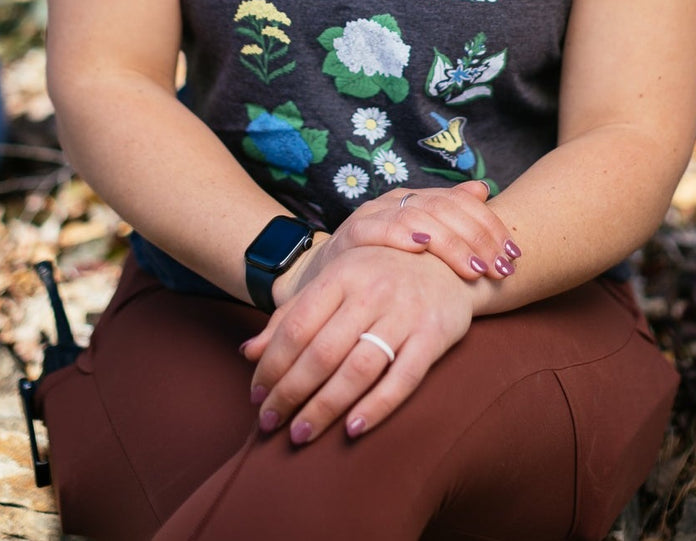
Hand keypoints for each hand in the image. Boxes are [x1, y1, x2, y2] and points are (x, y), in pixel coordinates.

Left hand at [243, 243, 475, 443]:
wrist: (446, 261)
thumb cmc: (380, 275)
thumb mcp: (335, 280)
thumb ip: (292, 315)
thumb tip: (249, 353)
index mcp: (342, 274)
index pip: (297, 326)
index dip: (272, 366)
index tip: (256, 397)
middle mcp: (373, 290)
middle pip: (322, 352)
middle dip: (291, 394)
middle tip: (270, 425)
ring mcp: (405, 312)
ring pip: (358, 369)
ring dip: (325, 408)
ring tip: (301, 434)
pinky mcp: (434, 334)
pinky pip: (403, 378)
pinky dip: (377, 407)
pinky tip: (353, 429)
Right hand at [275, 181, 520, 305]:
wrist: (326, 283)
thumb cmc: (381, 268)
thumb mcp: (420, 247)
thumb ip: (449, 218)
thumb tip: (483, 188)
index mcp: (419, 200)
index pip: (463, 202)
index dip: (491, 226)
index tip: (514, 256)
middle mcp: (398, 201)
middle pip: (447, 209)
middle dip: (479, 239)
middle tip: (501, 268)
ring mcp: (374, 214)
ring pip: (420, 217)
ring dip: (452, 244)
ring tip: (475, 269)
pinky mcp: (351, 234)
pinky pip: (378, 228)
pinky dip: (401, 234)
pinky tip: (422, 248)